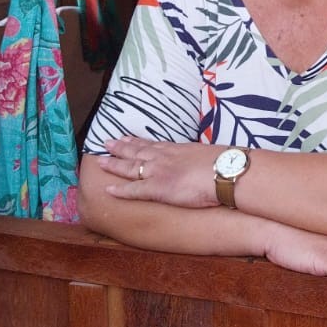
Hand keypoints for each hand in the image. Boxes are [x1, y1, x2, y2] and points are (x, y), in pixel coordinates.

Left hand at [97, 136, 220, 207]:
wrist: (226, 171)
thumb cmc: (224, 164)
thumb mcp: (209, 154)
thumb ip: (199, 157)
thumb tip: (204, 161)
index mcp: (177, 149)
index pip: (153, 143)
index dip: (138, 141)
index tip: (127, 137)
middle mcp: (164, 157)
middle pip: (137, 151)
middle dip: (120, 147)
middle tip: (106, 143)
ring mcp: (159, 171)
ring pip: (130, 166)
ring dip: (114, 164)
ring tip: (100, 162)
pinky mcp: (158, 188)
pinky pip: (134, 190)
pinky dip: (120, 190)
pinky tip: (108, 190)